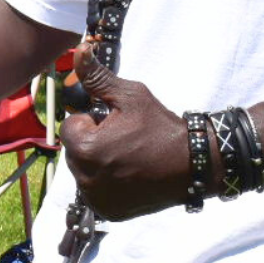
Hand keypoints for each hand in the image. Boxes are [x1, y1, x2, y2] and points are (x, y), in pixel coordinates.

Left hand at [60, 43, 189, 219]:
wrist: (192, 164)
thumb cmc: (160, 127)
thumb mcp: (130, 96)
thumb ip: (97, 77)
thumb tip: (79, 50)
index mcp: (85, 148)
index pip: (71, 127)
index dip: (93, 121)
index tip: (117, 124)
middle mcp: (85, 178)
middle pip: (75, 151)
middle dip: (93, 142)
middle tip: (125, 140)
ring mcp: (97, 199)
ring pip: (84, 171)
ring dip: (98, 163)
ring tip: (129, 157)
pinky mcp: (109, 212)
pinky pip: (96, 192)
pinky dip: (107, 184)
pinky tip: (130, 175)